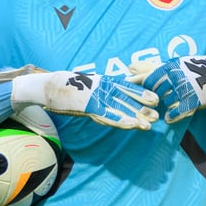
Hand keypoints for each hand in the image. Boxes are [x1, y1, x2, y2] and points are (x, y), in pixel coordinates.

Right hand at [11, 71, 158, 129]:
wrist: (49, 85)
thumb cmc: (69, 86)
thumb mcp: (88, 86)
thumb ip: (100, 89)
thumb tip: (111, 94)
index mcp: (103, 81)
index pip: (126, 86)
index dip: (141, 93)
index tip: (156, 99)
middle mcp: (102, 87)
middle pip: (126, 98)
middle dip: (142, 108)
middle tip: (157, 116)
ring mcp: (96, 96)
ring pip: (119, 107)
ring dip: (134, 116)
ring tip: (147, 125)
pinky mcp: (87, 104)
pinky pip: (106, 114)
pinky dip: (118, 119)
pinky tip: (129, 125)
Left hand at [129, 47, 205, 123]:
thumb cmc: (196, 67)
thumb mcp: (175, 64)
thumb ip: (152, 67)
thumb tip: (129, 67)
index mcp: (170, 67)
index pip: (148, 80)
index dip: (141, 88)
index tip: (136, 92)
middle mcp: (176, 77)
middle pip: (155, 93)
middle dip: (151, 100)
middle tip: (146, 106)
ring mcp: (185, 89)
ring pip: (166, 102)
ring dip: (161, 107)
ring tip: (158, 111)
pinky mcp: (194, 100)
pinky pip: (178, 111)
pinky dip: (172, 116)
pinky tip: (168, 118)